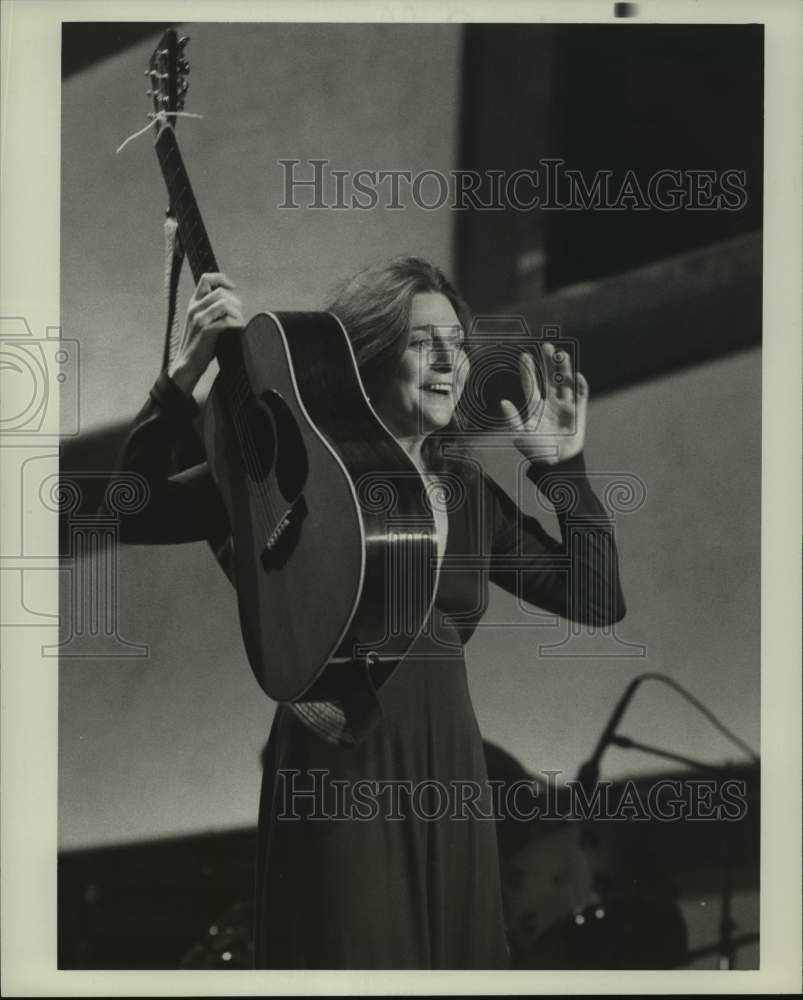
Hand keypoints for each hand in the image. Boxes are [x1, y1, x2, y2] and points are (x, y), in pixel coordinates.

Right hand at [167, 272, 243, 394]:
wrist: (188, 363)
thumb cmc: (201, 343)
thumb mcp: (204, 321)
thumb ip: (213, 310)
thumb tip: (235, 302)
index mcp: (194, 303)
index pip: (206, 278)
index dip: (222, 279)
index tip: (233, 288)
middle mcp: (195, 308)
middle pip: (220, 292)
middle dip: (235, 301)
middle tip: (239, 314)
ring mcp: (199, 319)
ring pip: (224, 304)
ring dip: (237, 313)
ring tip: (240, 322)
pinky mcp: (205, 331)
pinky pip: (225, 321)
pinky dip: (236, 324)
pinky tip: (239, 330)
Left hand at [499, 343, 588, 463]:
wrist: (556, 464)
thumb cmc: (536, 451)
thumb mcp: (519, 435)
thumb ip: (512, 418)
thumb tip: (502, 402)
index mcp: (536, 408)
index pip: (531, 385)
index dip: (528, 371)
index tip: (524, 356)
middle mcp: (551, 404)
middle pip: (550, 378)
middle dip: (548, 363)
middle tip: (546, 346)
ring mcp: (565, 407)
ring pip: (565, 383)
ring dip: (563, 369)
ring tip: (561, 354)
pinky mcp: (579, 413)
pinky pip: (581, 397)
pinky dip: (580, 386)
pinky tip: (577, 376)